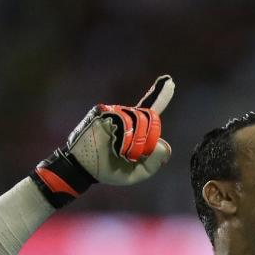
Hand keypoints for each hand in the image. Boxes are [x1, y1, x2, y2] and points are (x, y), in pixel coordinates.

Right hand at [31, 75, 174, 207]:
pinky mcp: (103, 111)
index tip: (170, 81)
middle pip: (150, 119)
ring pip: (138, 120)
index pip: (150, 109)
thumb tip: (163, 143)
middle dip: (146, 142)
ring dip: (134, 143)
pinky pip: (124, 121)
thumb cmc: (110, 170)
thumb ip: (155, 162)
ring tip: (120, 152)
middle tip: (131, 156)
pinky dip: (124, 139)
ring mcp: (113, 111)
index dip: (161, 95)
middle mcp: (125, 116)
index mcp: (135, 128)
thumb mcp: (138, 172)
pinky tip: (114, 146)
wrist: (84, 169)